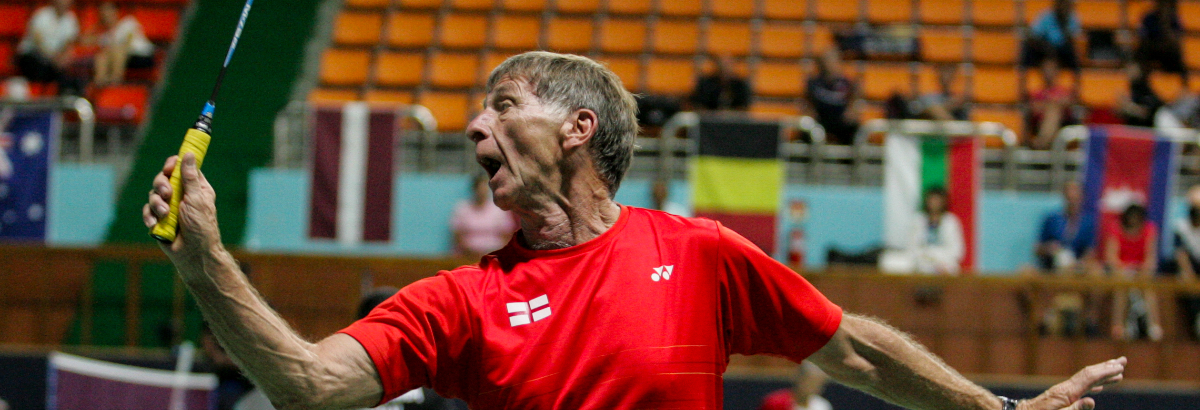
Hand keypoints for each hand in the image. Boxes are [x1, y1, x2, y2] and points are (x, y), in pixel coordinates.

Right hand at [142, 154, 222, 268]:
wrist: (193, 253)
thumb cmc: (201, 226)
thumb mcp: (197, 199)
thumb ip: (189, 177)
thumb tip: (188, 154)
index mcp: (195, 188)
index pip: (181, 168)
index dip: (173, 164)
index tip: (170, 167)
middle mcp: (181, 195)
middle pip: (163, 179)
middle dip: (161, 185)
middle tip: (167, 194)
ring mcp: (168, 207)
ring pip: (153, 195)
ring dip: (157, 204)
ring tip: (165, 214)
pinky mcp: (158, 219)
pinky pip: (147, 211)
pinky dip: (149, 216)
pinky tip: (155, 224)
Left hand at [1019, 357, 1125, 409]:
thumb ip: (1077, 409)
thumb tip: (1093, 400)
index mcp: (1067, 392)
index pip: (1090, 378)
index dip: (1106, 372)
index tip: (1120, 367)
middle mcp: (1067, 388)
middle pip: (1089, 374)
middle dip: (1107, 367)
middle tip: (1123, 360)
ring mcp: (1064, 391)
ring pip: (1086, 379)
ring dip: (1102, 374)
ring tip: (1117, 369)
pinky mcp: (1062, 395)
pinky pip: (1081, 387)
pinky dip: (1093, 385)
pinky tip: (1100, 388)